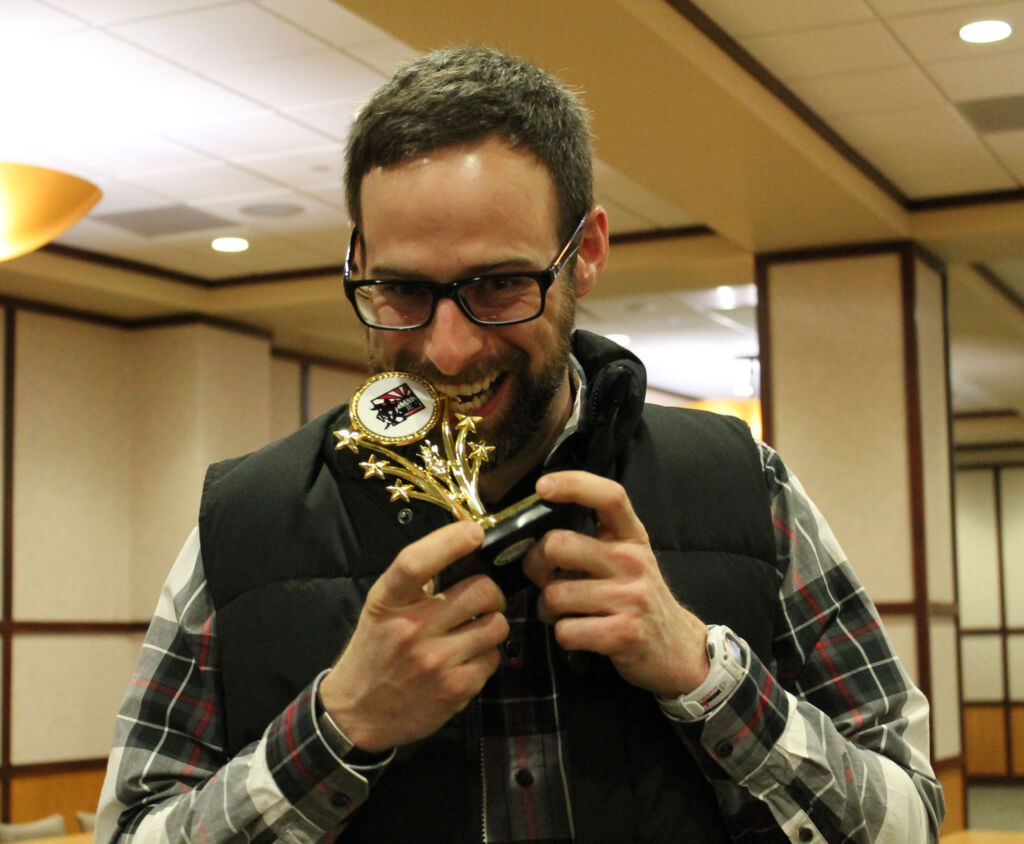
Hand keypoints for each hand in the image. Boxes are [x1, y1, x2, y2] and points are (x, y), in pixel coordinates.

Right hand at [320, 520, 508, 752]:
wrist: (357, 713)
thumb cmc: (375, 651)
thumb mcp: (381, 609)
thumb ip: (415, 584)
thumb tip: (462, 553)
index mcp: (388, 602)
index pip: (416, 562)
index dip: (449, 541)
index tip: (474, 532)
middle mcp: (411, 630)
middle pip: (480, 590)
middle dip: (490, 591)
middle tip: (481, 599)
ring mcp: (435, 662)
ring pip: (497, 624)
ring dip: (492, 623)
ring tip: (474, 629)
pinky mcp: (455, 690)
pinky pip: (494, 657)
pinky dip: (486, 655)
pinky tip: (466, 658)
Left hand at [523, 471, 708, 697]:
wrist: (678, 648)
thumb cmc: (637, 598)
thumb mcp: (626, 559)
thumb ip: (590, 542)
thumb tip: (536, 535)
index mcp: (631, 537)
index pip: (609, 496)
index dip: (573, 484)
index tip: (543, 487)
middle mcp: (632, 561)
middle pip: (558, 545)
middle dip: (535, 565)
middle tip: (542, 578)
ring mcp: (630, 597)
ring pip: (554, 594)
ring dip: (547, 608)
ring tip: (563, 612)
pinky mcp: (624, 633)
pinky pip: (565, 630)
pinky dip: (562, 634)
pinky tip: (578, 633)